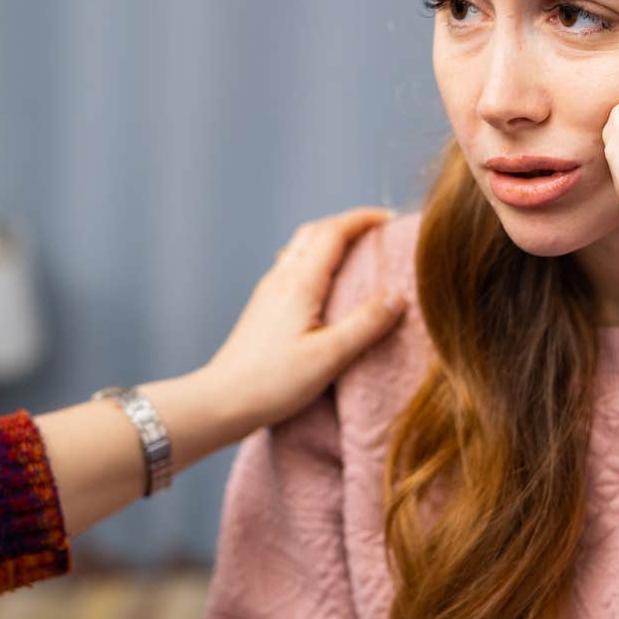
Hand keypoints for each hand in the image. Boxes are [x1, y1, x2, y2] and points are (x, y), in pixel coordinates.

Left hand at [194, 208, 404, 437]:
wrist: (221, 400)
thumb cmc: (274, 382)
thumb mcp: (329, 356)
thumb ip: (366, 324)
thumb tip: (397, 297)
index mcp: (300, 283)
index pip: (334, 231)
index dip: (363, 219)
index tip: (391, 219)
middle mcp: (281, 278)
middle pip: (315, 231)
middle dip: (348, 223)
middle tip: (378, 232)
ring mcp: (268, 291)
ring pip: (301, 246)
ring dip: (330, 239)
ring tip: (357, 252)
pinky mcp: (263, 306)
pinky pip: (292, 265)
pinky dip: (316, 259)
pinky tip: (325, 282)